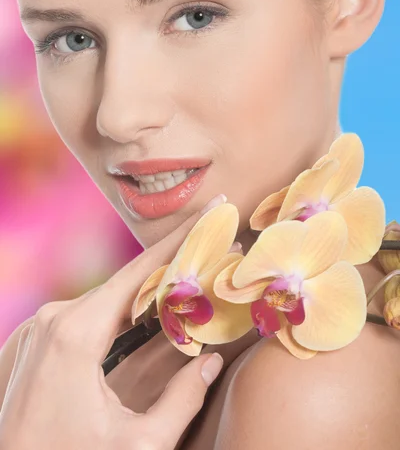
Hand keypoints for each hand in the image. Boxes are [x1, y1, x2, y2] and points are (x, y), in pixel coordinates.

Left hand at [0, 195, 226, 449]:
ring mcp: (39, 327)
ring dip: (146, 291)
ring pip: (106, 298)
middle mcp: (53, 317)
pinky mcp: (34, 341)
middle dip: (172, 265)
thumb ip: (182, 400)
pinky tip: (147, 311)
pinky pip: (85, 314)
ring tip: (188, 281)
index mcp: (75, 332)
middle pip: (126, 282)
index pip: (141, 271)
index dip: (182, 238)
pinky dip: (119, 310)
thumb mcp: (137, 446)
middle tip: (213, 248)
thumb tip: (212, 360)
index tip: (213, 209)